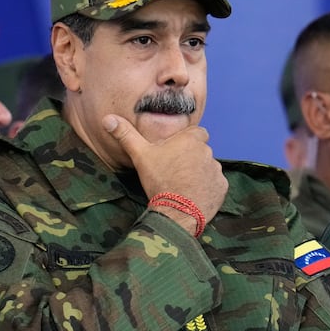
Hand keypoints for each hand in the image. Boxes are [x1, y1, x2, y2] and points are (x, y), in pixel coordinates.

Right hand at [102, 114, 227, 233]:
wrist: (176, 212)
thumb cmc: (159, 181)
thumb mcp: (140, 155)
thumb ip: (126, 135)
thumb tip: (108, 118)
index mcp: (191, 140)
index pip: (197, 132)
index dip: (187, 141)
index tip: (176, 151)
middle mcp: (208, 152)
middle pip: (202, 151)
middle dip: (192, 158)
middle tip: (176, 171)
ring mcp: (217, 170)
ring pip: (208, 167)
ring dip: (200, 173)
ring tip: (184, 185)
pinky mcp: (221, 187)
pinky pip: (215, 184)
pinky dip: (208, 188)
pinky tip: (193, 195)